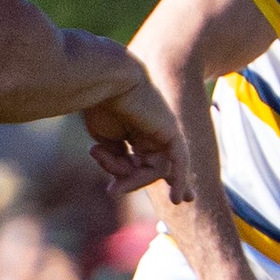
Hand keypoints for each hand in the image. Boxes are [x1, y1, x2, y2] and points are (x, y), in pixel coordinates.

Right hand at [83, 71, 193, 203]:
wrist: (107, 79)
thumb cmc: (100, 103)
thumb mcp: (105, 138)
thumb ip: (118, 159)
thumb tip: (125, 178)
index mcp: (136, 130)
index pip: (145, 161)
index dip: (148, 179)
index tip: (158, 201)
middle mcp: (153, 131)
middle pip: (146, 169)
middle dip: (129, 182)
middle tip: (112, 191)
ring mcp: (164, 131)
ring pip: (155, 169)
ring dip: (133, 178)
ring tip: (114, 179)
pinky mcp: (171, 131)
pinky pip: (179, 161)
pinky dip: (179, 179)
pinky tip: (177, 200)